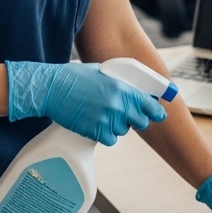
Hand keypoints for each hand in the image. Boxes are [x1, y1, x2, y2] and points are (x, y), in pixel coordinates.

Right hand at [6, 61, 165, 145]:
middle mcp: (118, 105)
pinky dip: (106, 135)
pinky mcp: (95, 131)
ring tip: (103, 115)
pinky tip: (97, 124)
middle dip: (135, 119)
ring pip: (124, 130)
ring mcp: (107, 119)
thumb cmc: (76, 77)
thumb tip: (135, 91)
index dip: (156, 112)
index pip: (150, 105)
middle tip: (125, 114)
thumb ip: (121, 83)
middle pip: (140, 122)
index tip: (159, 115)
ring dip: (118, 125)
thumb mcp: (104, 73)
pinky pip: (110, 139)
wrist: (52, 89)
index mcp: (122, 88)